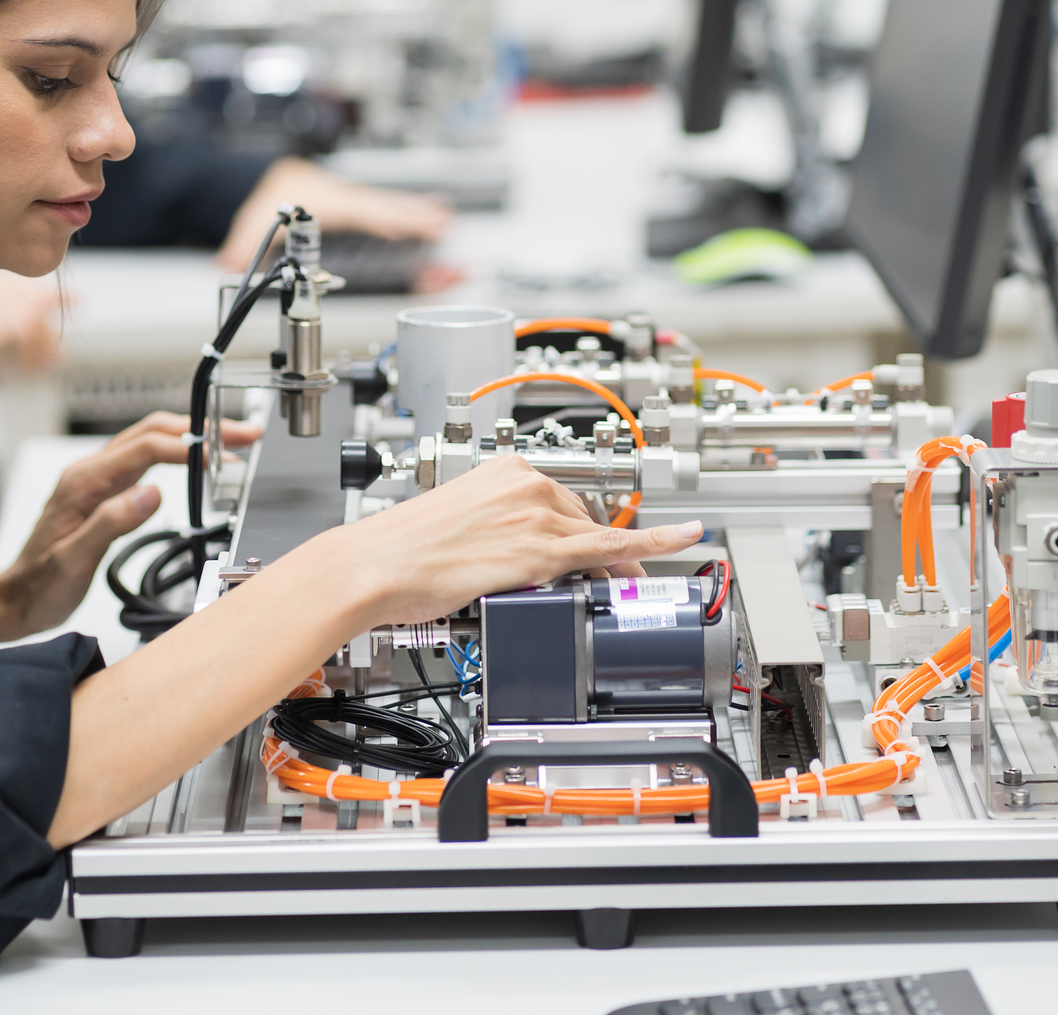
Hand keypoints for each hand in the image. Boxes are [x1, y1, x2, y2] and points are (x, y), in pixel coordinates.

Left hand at [0, 411, 262, 653]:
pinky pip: (142, 459)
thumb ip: (112, 522)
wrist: (14, 599)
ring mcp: (95, 480)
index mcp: (84, 482)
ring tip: (230, 442)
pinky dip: (174, 453)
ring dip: (190, 435)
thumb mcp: (75, 561)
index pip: (147, 447)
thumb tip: (152, 493)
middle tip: (244, 435)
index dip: (190, 445)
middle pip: (151, 431)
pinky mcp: (101, 492)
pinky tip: (192, 461)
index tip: (226, 453)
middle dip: (201, 427)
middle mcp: (89, 473)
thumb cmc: (40, 586)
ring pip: (148, 440)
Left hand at [216, 158, 453, 270]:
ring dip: (419, 214)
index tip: (398, 227)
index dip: (376, 219)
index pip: (354, 212)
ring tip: (446, 221)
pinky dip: (417, 211)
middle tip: (439, 224)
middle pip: (381, 206)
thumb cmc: (271, 200)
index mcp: (322, 202)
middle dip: (410, 216)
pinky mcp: (362, 204)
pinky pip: (392, 207)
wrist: (274, 177)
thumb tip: (226, 263)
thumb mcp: (251, 223)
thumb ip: (241, 247)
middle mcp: (344, 198)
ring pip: (391, 205)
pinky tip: (438, 215)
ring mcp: (355, 199)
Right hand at [302, 454, 702, 626]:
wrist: (374, 567)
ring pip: (593, 540)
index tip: (590, 542)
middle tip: (584, 581)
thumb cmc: (400, 551)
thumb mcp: (455, 521)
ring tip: (598, 587)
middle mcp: (525, 483)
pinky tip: (684, 537)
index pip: (560, 499)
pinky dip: (654, 541)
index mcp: (503, 469)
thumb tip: (513, 551)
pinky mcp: (542, 550)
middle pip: (581, 520)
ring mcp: (537, 515)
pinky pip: (612, 547)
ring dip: (604, 564)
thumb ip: (496, 526)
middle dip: (586, 552)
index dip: (577, 531)